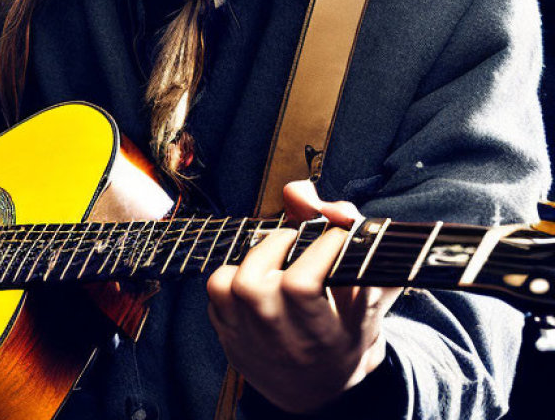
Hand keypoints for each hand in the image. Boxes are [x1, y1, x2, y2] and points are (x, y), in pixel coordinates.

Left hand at [206, 180, 400, 412]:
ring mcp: (248, 340)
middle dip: (279, 244)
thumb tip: (302, 192)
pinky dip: (235, 271)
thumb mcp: (367, 293)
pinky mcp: (226, 333)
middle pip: (255, 284)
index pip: (301, 285)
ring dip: (256, 256)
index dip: (319, 248)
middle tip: (300, 238)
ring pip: (232, 284)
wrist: (319, 391)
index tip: (337, 234)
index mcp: (323, 338)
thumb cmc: (349, 331)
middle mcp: (280, 343)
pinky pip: (216, 290)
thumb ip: (355, 243)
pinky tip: (259, 272)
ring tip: (279, 252)